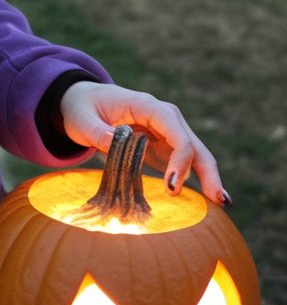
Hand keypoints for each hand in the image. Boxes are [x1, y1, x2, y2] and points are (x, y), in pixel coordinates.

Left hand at [59, 81, 227, 205]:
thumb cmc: (82, 107)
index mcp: (147, 106)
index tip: (172, 186)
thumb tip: (116, 143)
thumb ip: (98, 132)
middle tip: (218, 200)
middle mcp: (164, 118)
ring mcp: (166, 133)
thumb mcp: (82, 119)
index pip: (175, 131)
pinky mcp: (162, 147)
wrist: (82, 100)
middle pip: (193, 144)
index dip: (179, 159)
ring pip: (195, 155)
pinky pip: (185, 164)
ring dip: (209, 177)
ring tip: (222, 204)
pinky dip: (197, 180)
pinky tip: (209, 201)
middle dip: (207, 171)